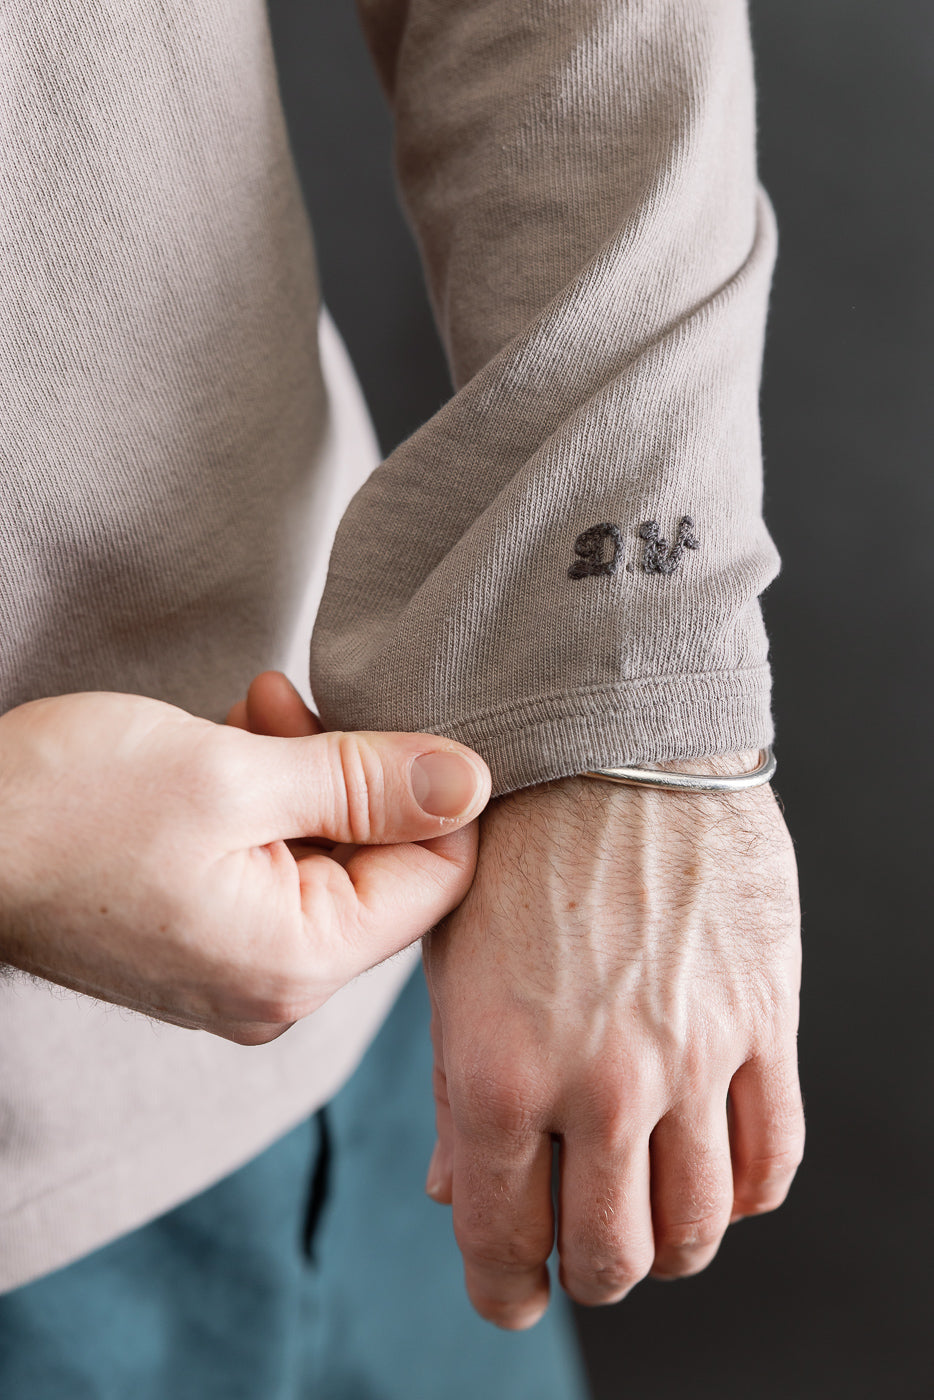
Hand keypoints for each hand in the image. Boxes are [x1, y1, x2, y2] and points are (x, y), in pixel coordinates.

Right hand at [0, 675, 489, 1043]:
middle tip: (290, 704)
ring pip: (326, 862)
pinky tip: (227, 749)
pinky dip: (265, 804)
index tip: (390, 717)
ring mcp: (234, 970)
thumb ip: (364, 780)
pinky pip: (273, 871)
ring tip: (249, 716)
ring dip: (306, 777)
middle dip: (354, 775)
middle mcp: (274, 987)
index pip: (437, 881)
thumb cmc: (65, 807)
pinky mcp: (200, 942)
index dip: (434, 793)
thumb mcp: (231, 774)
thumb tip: (475, 781)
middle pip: (383, 872)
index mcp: (296, 963)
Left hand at [423, 756, 803, 1328]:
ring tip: (651, 1212)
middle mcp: (597, 1079)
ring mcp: (690, 1054)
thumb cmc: (509, 844)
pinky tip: (718, 1171)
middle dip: (590, 1271)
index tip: (513, 1294)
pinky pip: (772, 1156)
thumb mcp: (450, 960)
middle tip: (583, 1246)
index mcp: (496, 1067)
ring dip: (671, 1244)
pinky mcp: (763, 1018)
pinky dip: (745, 1192)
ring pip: (699, 1226)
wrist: (606, 735)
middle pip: (613, 1254)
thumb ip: (453, 1088)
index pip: (504, 1241)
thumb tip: (458, 1196)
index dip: (505, 1290)